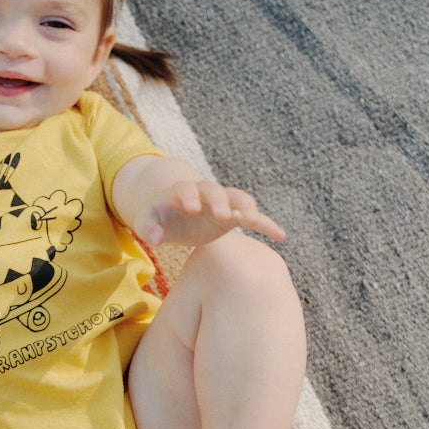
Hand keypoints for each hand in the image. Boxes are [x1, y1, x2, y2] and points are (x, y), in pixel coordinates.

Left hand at [136, 179, 284, 246]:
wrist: (175, 213)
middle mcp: (203, 193)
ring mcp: (220, 202)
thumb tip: (154, 239)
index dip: (188, 196)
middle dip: (218, 200)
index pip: (184, 189)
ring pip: (237, 198)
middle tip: (222, 215)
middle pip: (213, 190)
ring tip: (254, 221)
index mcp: (179, 192)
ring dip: (246, 207)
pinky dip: (266, 224)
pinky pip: (252, 216)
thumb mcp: (148, 222)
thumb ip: (147, 229)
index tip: (191, 207)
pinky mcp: (233, 215)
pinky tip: (280, 235)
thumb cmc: (159, 218)